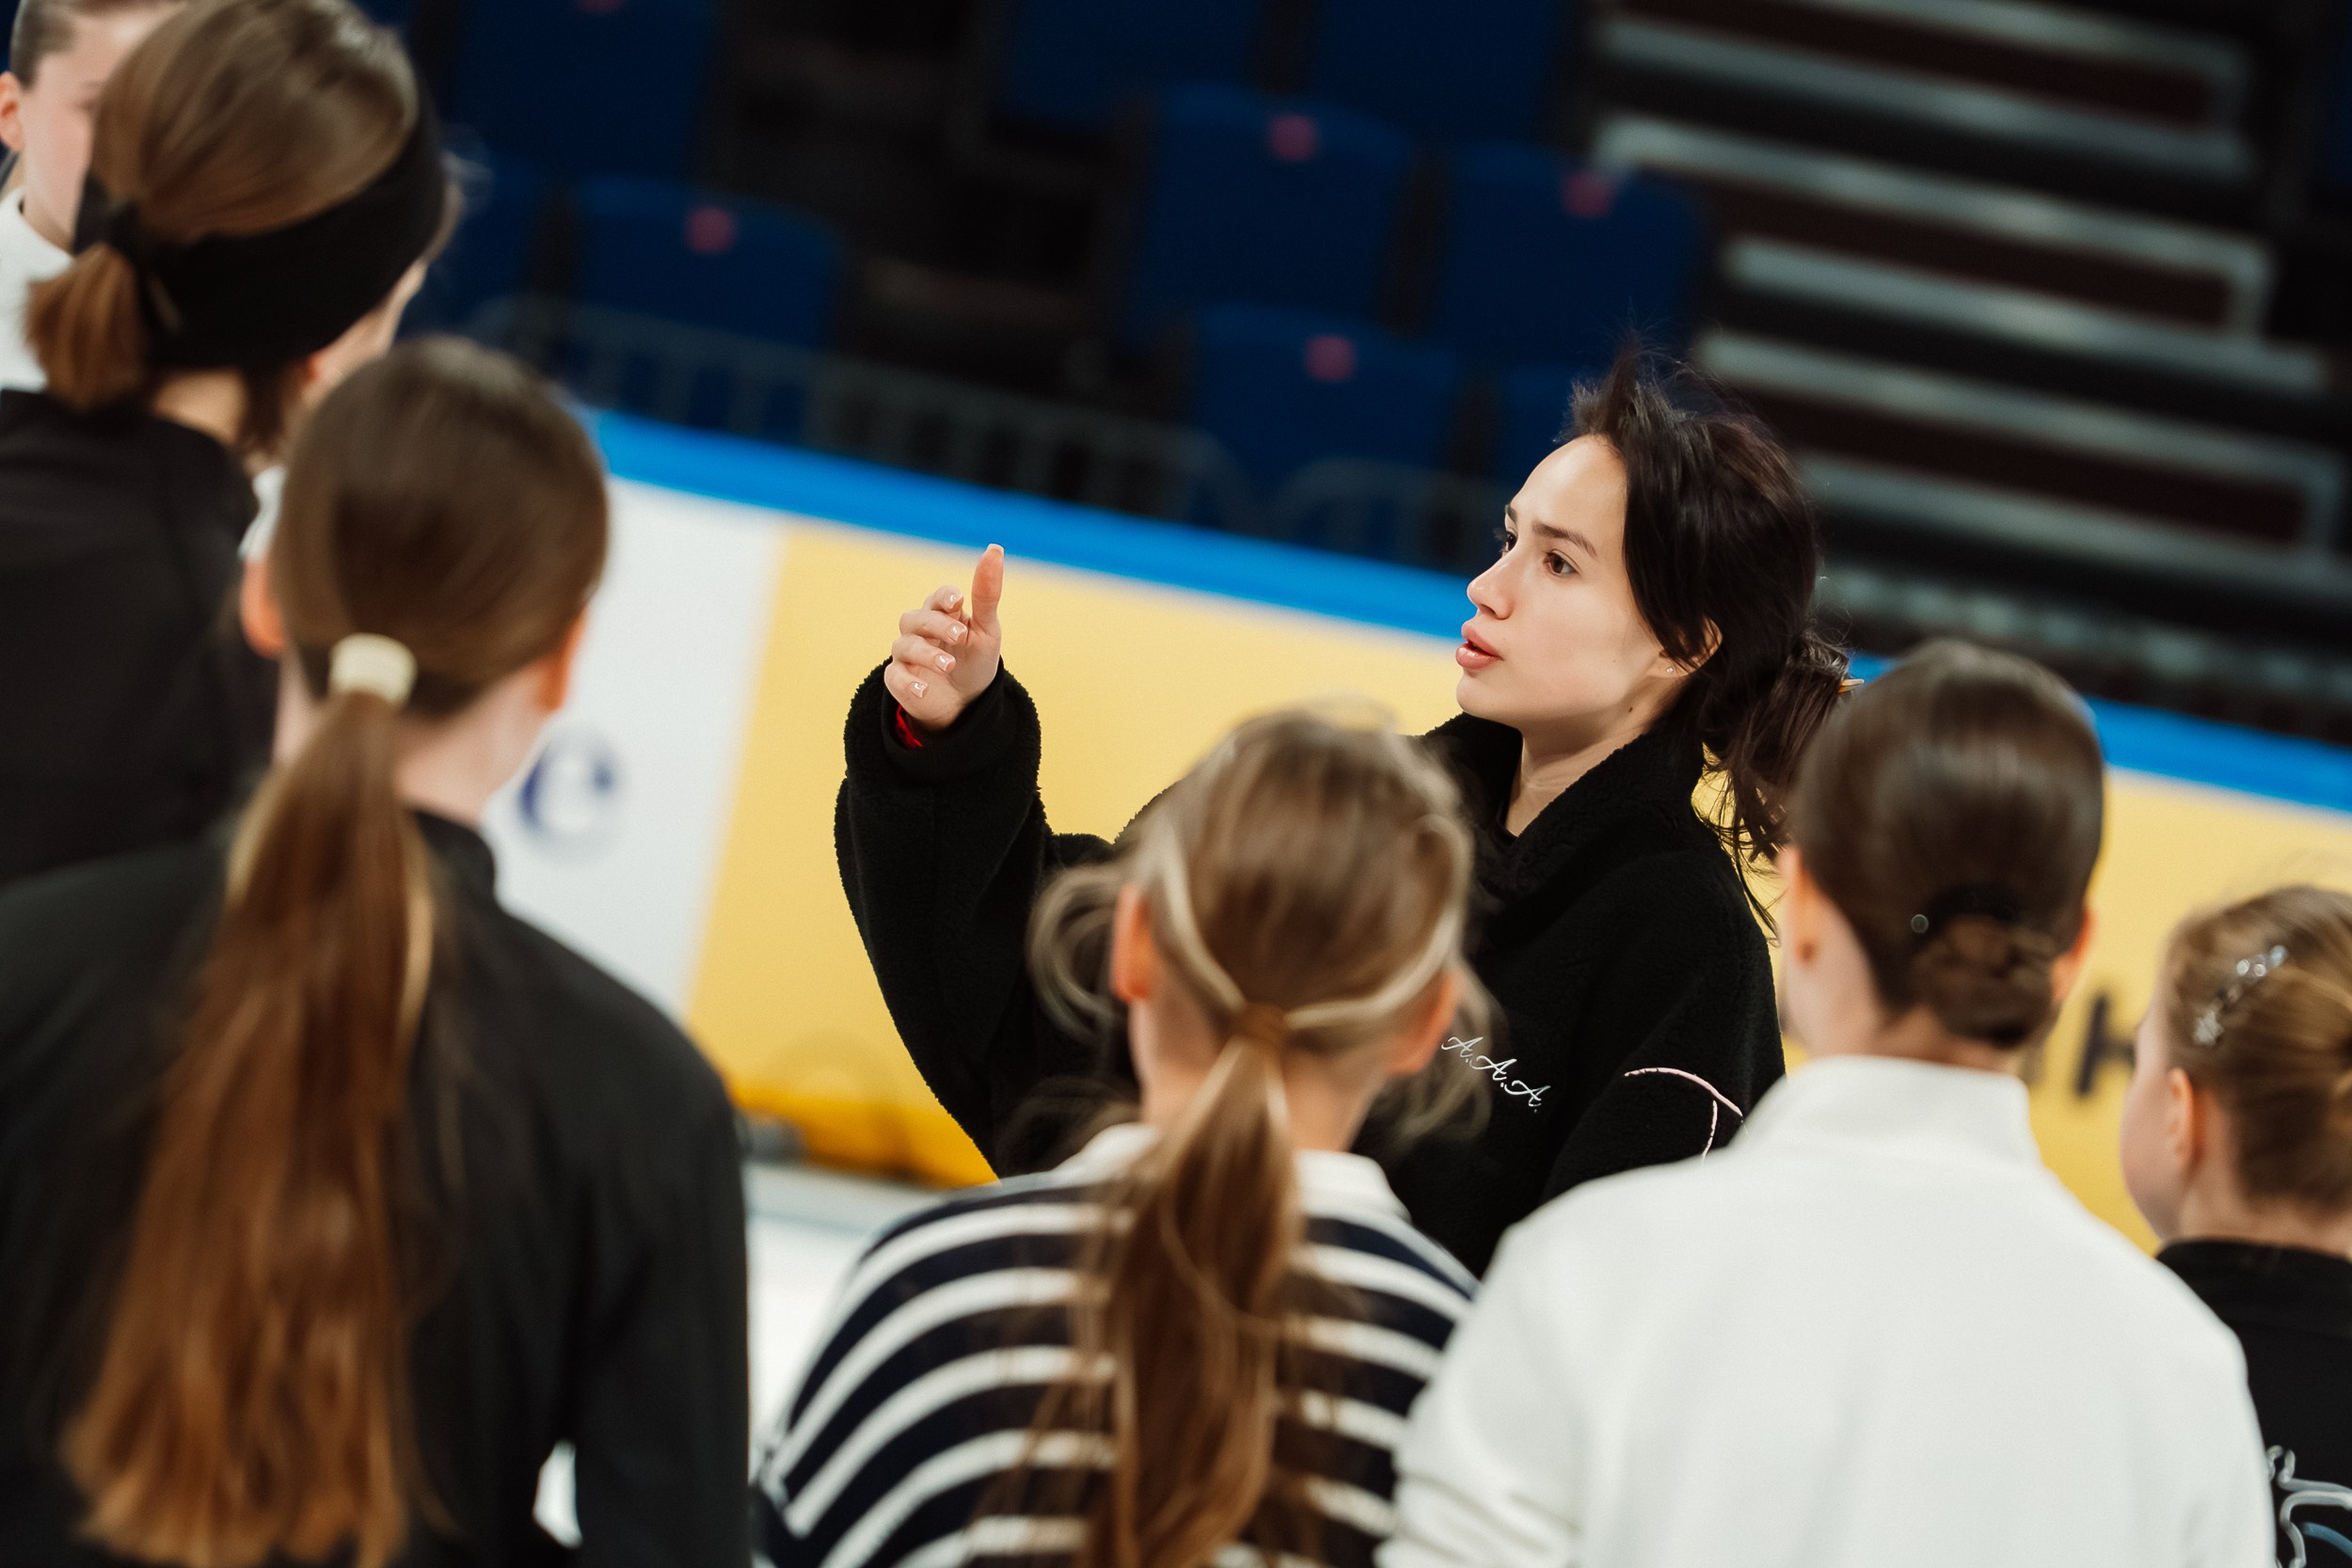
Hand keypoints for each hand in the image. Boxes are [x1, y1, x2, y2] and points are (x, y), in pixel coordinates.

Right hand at [883, 544, 1004, 733]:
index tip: (958, 601)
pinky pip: (895, 677)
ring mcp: (907, 655)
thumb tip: (994, 548)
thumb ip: (987, 593)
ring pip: (905, 646)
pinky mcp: (899, 680)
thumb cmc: (974, 659)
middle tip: (960, 635)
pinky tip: (924, 689)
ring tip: (949, 665)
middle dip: (937, 625)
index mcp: (941, 614)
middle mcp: (920, 631)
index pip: (938, 598)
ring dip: (926, 654)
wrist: (965, 702)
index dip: (944, 597)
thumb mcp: (986, 629)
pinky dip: (908, 682)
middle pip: (916, 619)